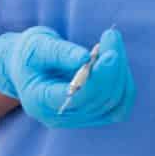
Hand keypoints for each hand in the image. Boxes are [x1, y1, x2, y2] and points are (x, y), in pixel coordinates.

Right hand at [0, 27, 134, 127]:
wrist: (29, 67)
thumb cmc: (31, 53)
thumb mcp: (37, 45)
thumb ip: (59, 52)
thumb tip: (84, 58)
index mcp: (39, 101)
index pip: (75, 97)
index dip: (98, 78)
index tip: (111, 53)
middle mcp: (59, 117)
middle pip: (98, 100)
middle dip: (111, 67)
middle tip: (111, 36)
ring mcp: (78, 119)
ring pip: (113, 103)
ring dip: (120, 72)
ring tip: (111, 42)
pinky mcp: (93, 115)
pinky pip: (120, 106)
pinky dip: (124, 83)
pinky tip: (118, 61)